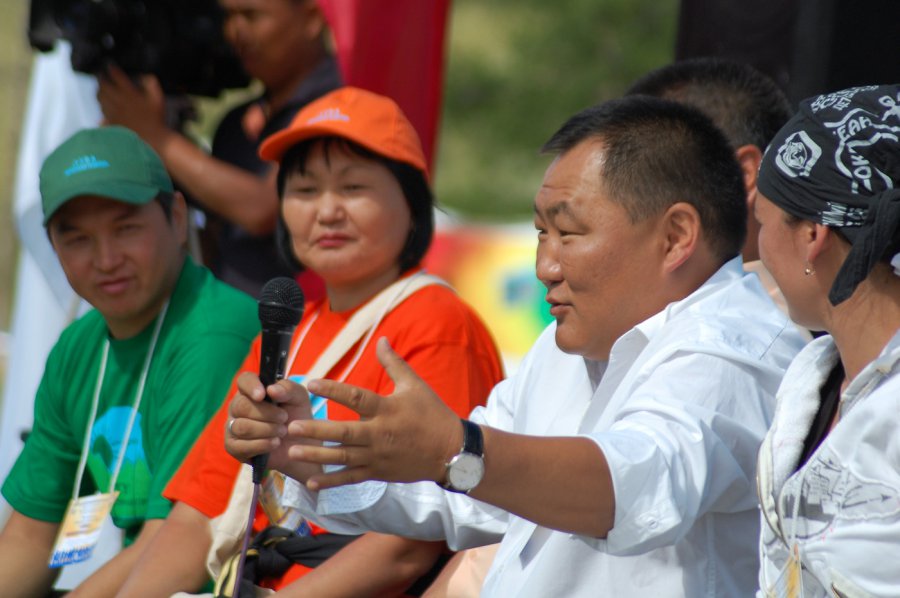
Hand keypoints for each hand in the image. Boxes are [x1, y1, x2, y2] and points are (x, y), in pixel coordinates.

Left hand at [96, 64, 167, 146]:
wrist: (151, 138)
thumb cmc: (156, 118)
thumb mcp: (158, 98)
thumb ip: (151, 84)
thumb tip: (144, 76)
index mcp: (129, 93)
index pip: (117, 77)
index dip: (112, 69)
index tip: (109, 65)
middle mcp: (117, 100)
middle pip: (103, 86)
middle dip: (101, 79)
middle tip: (100, 75)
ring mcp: (113, 112)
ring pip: (100, 98)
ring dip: (99, 91)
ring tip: (99, 89)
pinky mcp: (111, 122)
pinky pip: (102, 112)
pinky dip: (101, 107)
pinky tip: (103, 106)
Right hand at [225, 372, 322, 481]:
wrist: (300, 445)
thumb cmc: (297, 416)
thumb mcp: (299, 398)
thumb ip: (288, 389)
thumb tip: (271, 389)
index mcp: (252, 390)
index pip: (244, 380)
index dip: (251, 386)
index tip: (263, 394)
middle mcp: (237, 406)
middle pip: (242, 406)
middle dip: (267, 413)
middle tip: (284, 418)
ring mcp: (232, 426)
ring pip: (241, 426)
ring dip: (266, 429)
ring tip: (282, 431)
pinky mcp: (233, 447)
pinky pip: (241, 446)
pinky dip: (262, 444)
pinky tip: (275, 443)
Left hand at [289, 338, 462, 490]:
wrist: (451, 451)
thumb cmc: (432, 414)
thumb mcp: (415, 385)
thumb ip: (393, 363)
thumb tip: (381, 339)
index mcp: (387, 409)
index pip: (356, 397)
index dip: (334, 389)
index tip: (310, 383)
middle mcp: (380, 433)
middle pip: (344, 432)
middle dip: (317, 430)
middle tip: (291, 427)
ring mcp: (378, 456)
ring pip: (343, 457)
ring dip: (317, 454)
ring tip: (292, 451)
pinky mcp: (379, 473)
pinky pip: (352, 478)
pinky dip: (331, 481)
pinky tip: (311, 481)